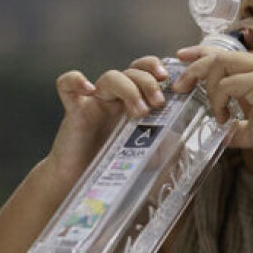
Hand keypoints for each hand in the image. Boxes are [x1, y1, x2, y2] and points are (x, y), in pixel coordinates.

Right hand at [48, 56, 169, 189]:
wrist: (82, 184)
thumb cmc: (114, 169)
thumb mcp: (148, 156)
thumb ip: (166, 145)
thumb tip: (186, 143)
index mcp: (132, 102)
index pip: (146, 70)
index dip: (157, 69)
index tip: (172, 83)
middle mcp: (115, 98)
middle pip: (132, 70)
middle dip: (149, 82)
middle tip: (159, 103)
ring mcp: (94, 102)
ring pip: (110, 76)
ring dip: (129, 88)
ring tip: (140, 112)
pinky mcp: (74, 112)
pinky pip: (67, 84)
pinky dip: (77, 81)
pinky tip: (89, 90)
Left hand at [172, 46, 252, 171]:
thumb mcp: (252, 128)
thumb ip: (236, 126)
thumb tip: (222, 134)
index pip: (226, 53)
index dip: (201, 54)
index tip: (182, 59)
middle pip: (218, 55)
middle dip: (194, 68)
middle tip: (179, 86)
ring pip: (219, 65)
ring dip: (209, 90)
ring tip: (216, 113)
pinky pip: (226, 84)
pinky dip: (219, 101)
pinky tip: (224, 118)